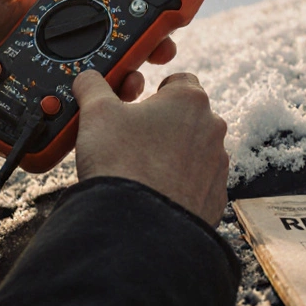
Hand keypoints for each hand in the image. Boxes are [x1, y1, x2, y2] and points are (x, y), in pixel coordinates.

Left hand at [0, 0, 176, 118]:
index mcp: (45, 15)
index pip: (99, 13)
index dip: (132, 14)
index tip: (161, 14)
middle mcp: (50, 48)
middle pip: (105, 52)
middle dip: (139, 52)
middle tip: (163, 52)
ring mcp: (42, 80)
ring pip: (91, 85)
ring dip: (118, 84)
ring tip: (133, 82)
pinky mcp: (30, 109)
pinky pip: (63, 115)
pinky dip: (84, 115)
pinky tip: (102, 113)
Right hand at [72, 70, 229, 225]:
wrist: (137, 226)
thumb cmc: (121, 163)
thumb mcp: (96, 112)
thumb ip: (93, 87)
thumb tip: (88, 79)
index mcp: (189, 100)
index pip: (179, 80)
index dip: (156, 91)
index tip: (138, 105)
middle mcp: (212, 129)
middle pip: (186, 118)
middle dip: (162, 126)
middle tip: (132, 140)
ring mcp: (217, 165)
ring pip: (193, 152)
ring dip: (172, 156)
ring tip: (140, 170)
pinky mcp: (215, 198)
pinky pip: (196, 185)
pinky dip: (178, 186)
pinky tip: (154, 193)